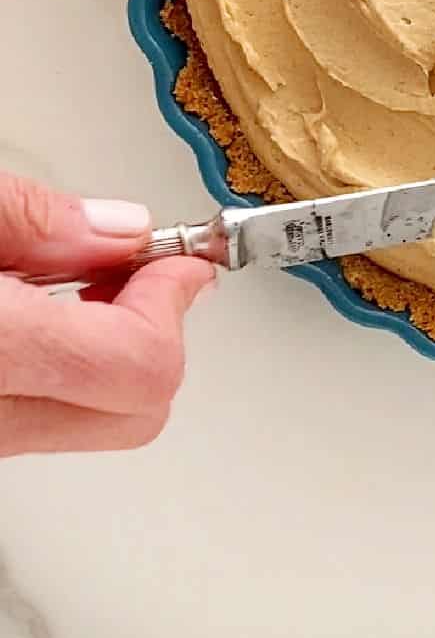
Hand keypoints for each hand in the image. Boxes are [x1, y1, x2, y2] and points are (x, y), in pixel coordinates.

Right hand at [0, 172, 213, 455]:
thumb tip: (124, 232)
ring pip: (91, 427)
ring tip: (82, 287)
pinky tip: (43, 322)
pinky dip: (66, 376)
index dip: (174, 298)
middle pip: (136, 415)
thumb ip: (40, 219)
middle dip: (156, 333)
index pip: (140, 364)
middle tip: (138, 270)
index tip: (181, 257)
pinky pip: (42, 424)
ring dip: (112, 357)